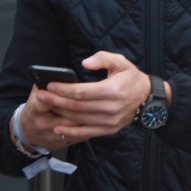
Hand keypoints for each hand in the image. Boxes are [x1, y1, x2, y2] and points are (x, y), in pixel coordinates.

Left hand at [29, 51, 166, 146]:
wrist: (149, 99)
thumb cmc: (132, 79)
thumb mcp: (121, 62)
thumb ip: (103, 58)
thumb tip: (85, 63)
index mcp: (113, 90)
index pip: (82, 92)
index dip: (64, 89)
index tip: (50, 85)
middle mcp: (111, 108)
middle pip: (77, 106)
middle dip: (56, 101)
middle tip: (40, 96)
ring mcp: (110, 121)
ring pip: (79, 119)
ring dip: (60, 114)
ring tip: (45, 107)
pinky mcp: (109, 129)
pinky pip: (86, 132)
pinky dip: (71, 131)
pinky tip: (57, 128)